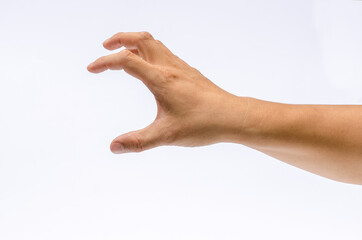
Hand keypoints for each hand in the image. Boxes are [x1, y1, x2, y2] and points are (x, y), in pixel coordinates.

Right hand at [87, 32, 246, 153]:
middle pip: (141, 39)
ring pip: (154, 44)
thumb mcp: (167, 136)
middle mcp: (170, 68)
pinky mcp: (188, 73)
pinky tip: (149, 67)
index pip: (126, 60)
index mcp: (161, 79)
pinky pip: (164, 53)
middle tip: (104, 48)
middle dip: (119, 39)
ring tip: (122, 54)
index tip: (91, 69)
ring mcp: (181, 68)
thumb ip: (139, 142)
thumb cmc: (203, 124)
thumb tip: (113, 147)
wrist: (233, 116)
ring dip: (135, 42)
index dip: (105, 62)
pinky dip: (149, 51)